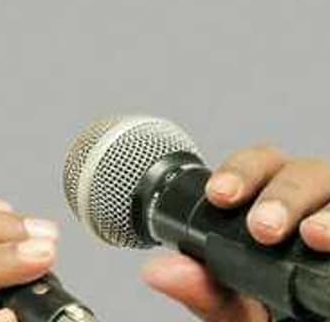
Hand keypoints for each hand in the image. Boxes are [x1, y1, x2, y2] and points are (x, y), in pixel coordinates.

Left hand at [142, 145, 329, 321]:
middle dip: (280, 196)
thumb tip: (159, 272)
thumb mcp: (239, 310)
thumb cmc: (274, 313)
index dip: (239, 172)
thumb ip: (204, 291)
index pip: (256, 165)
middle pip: (300, 172)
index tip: (219, 196)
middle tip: (264, 228)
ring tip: (314, 234)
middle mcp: (311, 202)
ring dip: (325, 211)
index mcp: (271, 203)